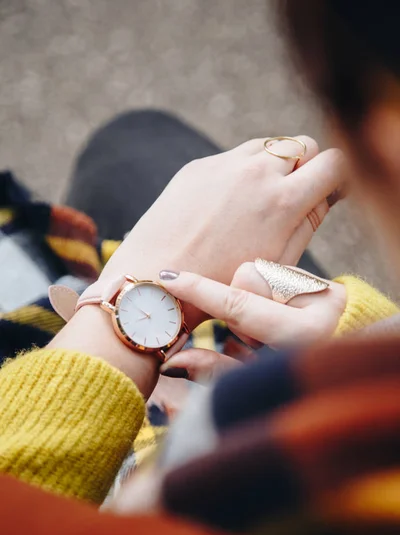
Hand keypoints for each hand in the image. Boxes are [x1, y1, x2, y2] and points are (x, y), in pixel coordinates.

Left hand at [100, 136, 344, 328]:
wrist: (153, 282)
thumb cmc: (220, 284)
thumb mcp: (277, 263)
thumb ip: (309, 222)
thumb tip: (328, 192)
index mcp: (283, 202)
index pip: (334, 162)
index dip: (336, 178)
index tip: (327, 193)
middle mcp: (256, 172)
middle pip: (303, 145)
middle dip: (305, 167)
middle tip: (291, 199)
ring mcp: (223, 164)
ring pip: (268, 146)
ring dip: (272, 166)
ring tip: (256, 205)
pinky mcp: (198, 166)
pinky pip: (232, 158)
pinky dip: (239, 173)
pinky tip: (223, 208)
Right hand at [158, 263, 346, 381]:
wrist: (348, 374)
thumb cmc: (300, 386)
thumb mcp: (258, 384)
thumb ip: (217, 370)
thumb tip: (174, 361)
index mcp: (305, 333)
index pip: (239, 304)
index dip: (200, 292)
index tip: (169, 278)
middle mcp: (319, 302)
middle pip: (247, 277)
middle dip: (237, 303)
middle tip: (253, 337)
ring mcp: (324, 287)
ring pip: (259, 272)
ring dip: (253, 299)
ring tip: (272, 330)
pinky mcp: (325, 282)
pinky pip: (276, 272)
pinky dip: (268, 295)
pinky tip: (282, 318)